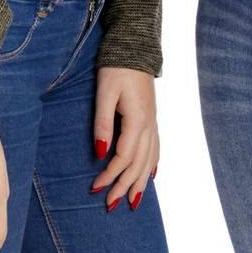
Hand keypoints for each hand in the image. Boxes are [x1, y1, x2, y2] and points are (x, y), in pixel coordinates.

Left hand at [90, 67, 158, 210]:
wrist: (135, 47)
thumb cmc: (116, 68)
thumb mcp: (104, 93)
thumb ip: (102, 123)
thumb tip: (102, 153)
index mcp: (137, 120)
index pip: (123, 158)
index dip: (110, 175)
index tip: (95, 188)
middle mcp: (149, 125)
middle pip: (138, 164)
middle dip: (125, 186)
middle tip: (111, 206)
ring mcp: (153, 121)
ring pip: (150, 159)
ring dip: (140, 181)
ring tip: (133, 201)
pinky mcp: (152, 117)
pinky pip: (156, 147)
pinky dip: (152, 165)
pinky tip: (151, 175)